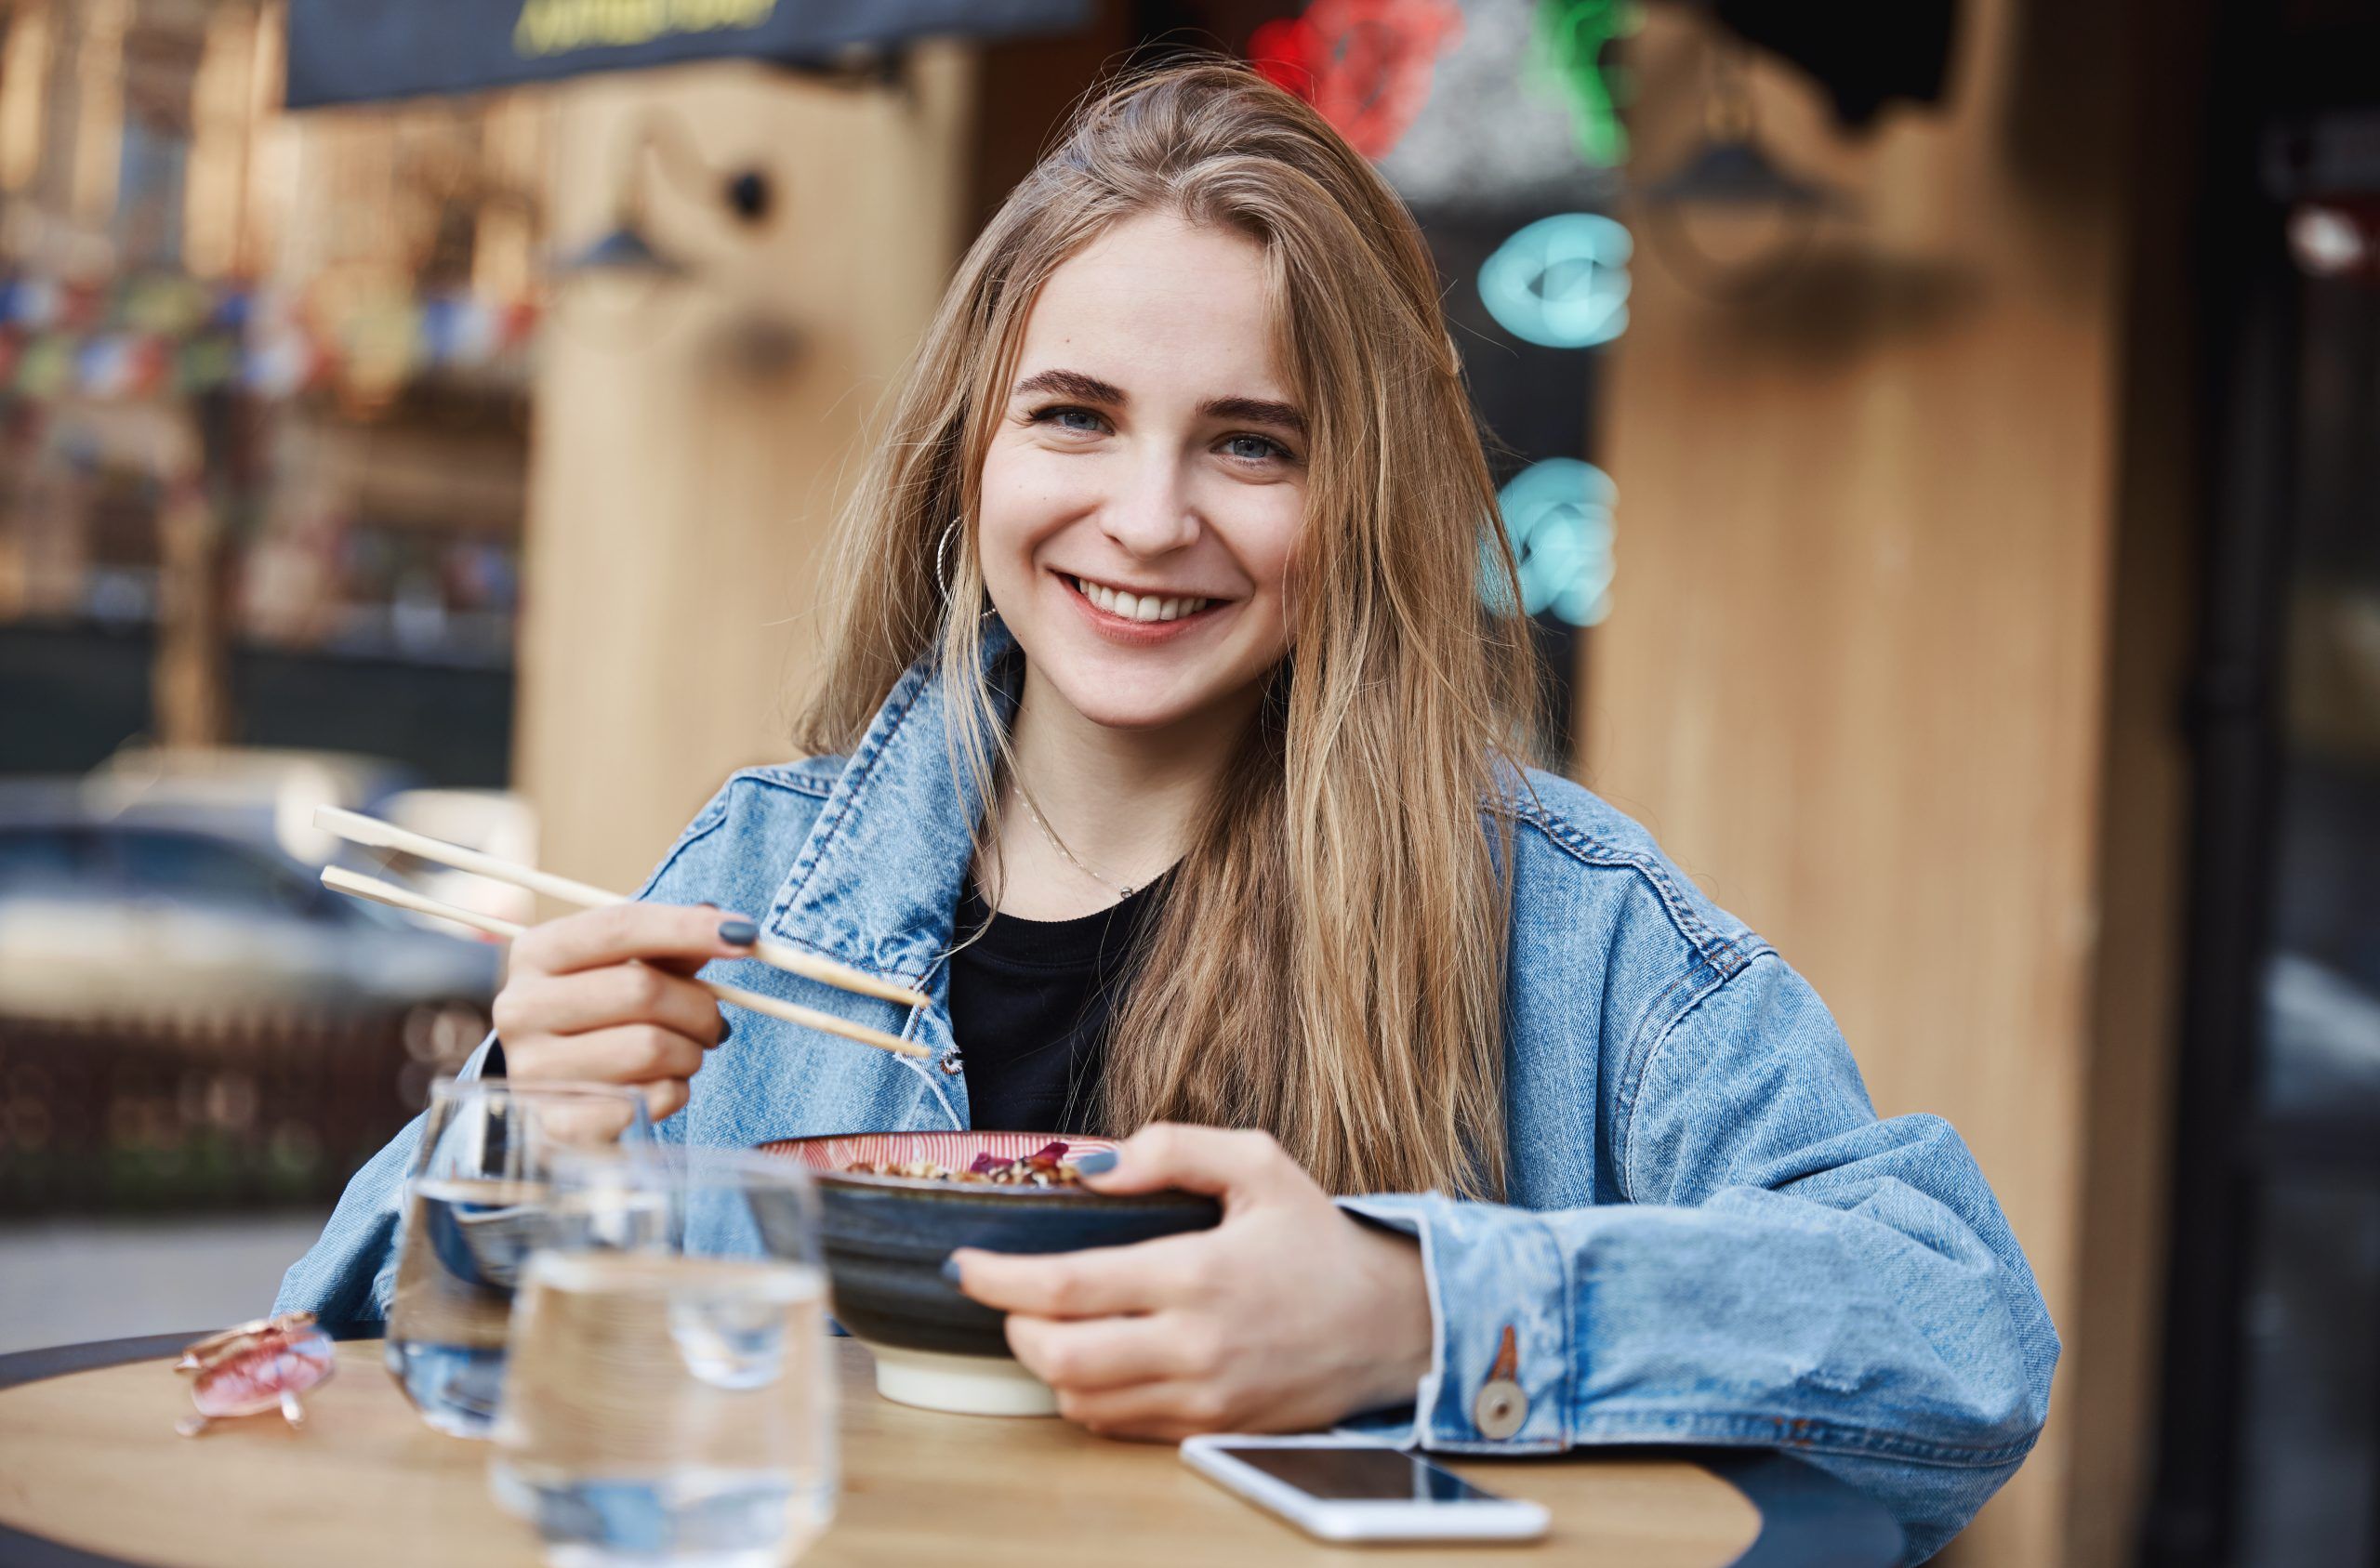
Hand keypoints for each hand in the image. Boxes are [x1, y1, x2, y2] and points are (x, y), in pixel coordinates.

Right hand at [490, 903, 756, 1121]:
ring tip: (684, 1055)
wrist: (550, 1089)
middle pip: (642, 990)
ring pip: (651, 1048)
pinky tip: (659, 1087)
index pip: (618, 927)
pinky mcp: (554, 1125)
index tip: (745, 935)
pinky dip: (672, 1093)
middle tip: (714, 1023)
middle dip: (699, 1007)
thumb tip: (729, 929)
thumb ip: (670, 947)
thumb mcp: (620, 968)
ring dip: (690, 1053)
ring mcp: (532, 1070)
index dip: (688, 927)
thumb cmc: (597, 1015)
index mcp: (535, 954)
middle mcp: (520, 1008)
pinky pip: (647, 1102)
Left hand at [948, 1124, 1432, 1440]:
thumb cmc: (1318, 1239)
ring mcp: (1203, 1398)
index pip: (1068, 1286)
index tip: (965, 1265)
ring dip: (1049, 1363)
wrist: (1393, 1325)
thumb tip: (1090, 1165)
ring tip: (1056, 1321)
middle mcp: (1196, 1346)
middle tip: (1011, 1296)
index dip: (1000, 1279)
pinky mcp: (1211, 1430)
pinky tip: (1100, 1355)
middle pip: (1060, 1359)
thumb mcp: (1258, 1162)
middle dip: (1014, 1328)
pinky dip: (1089, 1394)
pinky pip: (1118, 1426)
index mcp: (1200, 1273)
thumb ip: (1172, 1148)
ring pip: (1080, 1400)